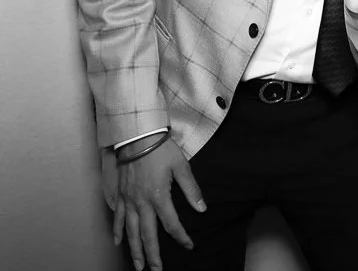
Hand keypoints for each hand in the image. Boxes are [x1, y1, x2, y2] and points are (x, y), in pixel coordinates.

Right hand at [114, 136, 205, 270]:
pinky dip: (117, 231)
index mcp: (159, 197)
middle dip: (152, 255)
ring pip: (130, 232)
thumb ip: (191, 189)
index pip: (171, 224)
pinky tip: (117, 242)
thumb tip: (202, 208)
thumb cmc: (161, 150)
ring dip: (135, 250)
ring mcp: (128, 200)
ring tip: (138, 266)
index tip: (188, 245)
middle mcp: (142, 203)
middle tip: (156, 270)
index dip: (181, 237)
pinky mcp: (120, 195)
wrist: (138, 137)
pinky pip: (117, 217)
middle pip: (147, 235)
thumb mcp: (181, 166)